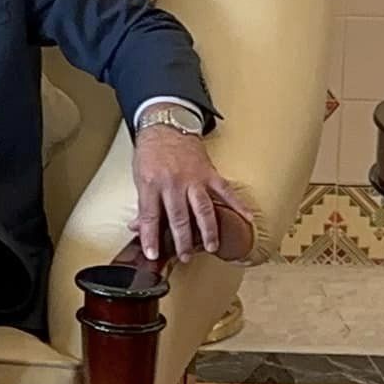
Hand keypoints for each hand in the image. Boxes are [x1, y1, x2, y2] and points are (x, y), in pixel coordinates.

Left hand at [129, 127, 249, 261]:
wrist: (166, 126)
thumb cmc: (151, 153)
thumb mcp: (139, 177)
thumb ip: (142, 204)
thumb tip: (136, 227)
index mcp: (151, 184)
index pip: (150, 216)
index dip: (150, 237)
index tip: (152, 254)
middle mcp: (173, 183)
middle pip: (179, 218)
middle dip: (182, 241)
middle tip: (184, 257)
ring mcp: (194, 179)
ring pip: (203, 209)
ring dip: (208, 231)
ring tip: (211, 247)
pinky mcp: (209, 173)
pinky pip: (226, 191)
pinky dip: (238, 205)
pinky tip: (247, 218)